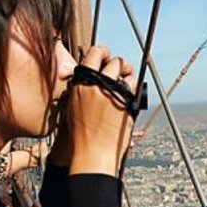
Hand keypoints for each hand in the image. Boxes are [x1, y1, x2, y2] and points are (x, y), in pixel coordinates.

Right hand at [66, 46, 135, 175]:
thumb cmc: (80, 135)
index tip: (107, 56)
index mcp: (81, 83)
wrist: (91, 154)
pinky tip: (129, 97)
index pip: (94, 54)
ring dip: (129, 75)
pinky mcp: (125, 103)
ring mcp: (112, 94)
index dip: (103, 52)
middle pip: (114, 61)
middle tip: (122, 69)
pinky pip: (133, 88)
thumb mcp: (72, 106)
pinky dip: (133, 90)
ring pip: (127, 73)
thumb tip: (91, 77)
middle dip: (120, 64)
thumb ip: (81, 88)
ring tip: (127, 83)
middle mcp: (96, 85)